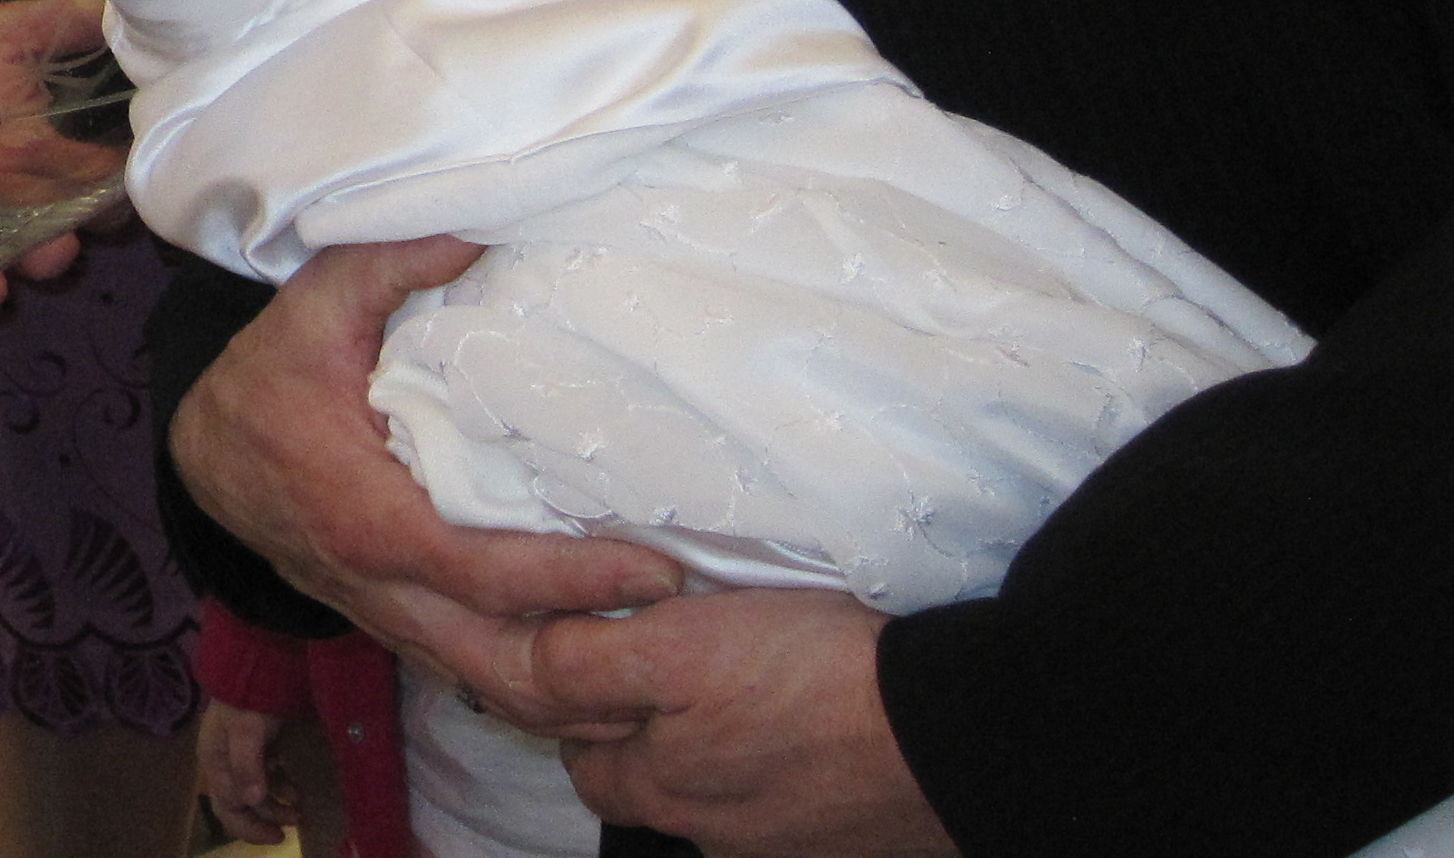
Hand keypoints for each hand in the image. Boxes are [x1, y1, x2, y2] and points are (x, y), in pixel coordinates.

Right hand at [168, 236, 679, 728]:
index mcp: (366, 518)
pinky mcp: (393, 624)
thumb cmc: (266, 379)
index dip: (571, 577)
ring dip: (569, 688)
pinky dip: (531, 680)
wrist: (202, 451)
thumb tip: (480, 222)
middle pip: (495, 655)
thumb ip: (393, 260)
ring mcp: (385, 616)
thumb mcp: (315, 305)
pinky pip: (468, 670)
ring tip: (658, 661)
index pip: (484, 571)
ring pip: (484, 680)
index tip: (655, 568)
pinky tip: (596, 667)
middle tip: (684, 627)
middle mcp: (378, 586)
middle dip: (591, 662)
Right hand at [196, 701, 298, 845]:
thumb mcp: (246, 730)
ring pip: (253, 792)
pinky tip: (292, 785)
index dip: (252, 826)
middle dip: (264, 819)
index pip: (228, 808)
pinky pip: (262, 776)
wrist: (254, 662)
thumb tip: (251, 800)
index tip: (280, 835)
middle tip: (292, 825)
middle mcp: (222, 763)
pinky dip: (277, 785)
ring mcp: (237, 754)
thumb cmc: (247, 699)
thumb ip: (247, 764)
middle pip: (238, 805)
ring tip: (299, 808)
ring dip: (274, 804)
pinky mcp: (253, 745)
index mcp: (214, 763)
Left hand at [533, 592, 953, 856]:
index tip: (588, 658)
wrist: (962, 734)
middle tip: (659, 672)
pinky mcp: (849, 841)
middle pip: (646, 789)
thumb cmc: (815, 677)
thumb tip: (525, 669)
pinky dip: (779, 767)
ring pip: (718, 799)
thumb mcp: (677, 649)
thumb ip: (586, 665)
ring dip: (712, 752)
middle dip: (636, 739)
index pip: (583, 761)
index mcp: (667, 788)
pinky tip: (801, 728)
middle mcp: (719, 834)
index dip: (576, 706)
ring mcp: (788, 844)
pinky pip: (786, 805)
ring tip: (737, 693)